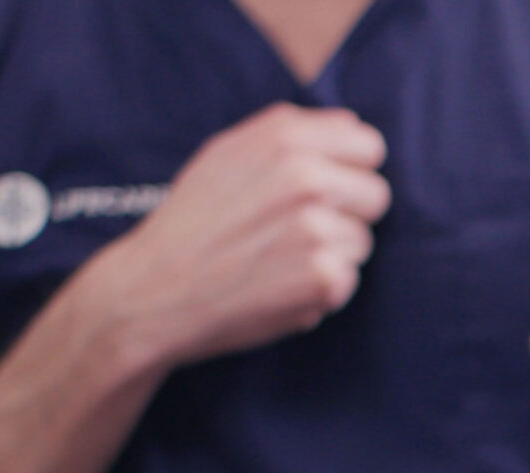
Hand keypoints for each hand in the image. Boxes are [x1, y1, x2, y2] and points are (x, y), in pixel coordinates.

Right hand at [85, 102, 391, 368]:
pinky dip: (320, 290)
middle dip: (346, 214)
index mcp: (286, 140)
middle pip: (375, 195)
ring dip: (331, 254)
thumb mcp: (226, 153)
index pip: (369, 147)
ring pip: (362, 242)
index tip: (326, 189)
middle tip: (297, 231)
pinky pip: (348, 280)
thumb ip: (289, 131)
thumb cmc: (191, 222)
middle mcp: (306, 179)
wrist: (153, 291)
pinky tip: (278, 286)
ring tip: (278, 260)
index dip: (349, 171)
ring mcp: (318, 230)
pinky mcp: (324, 279)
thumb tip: (350, 124)